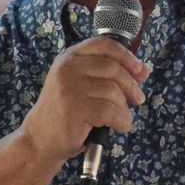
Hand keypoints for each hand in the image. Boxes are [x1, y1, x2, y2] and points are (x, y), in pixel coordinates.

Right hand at [21, 36, 149, 163]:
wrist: (40, 140)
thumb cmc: (66, 112)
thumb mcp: (84, 86)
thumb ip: (111, 75)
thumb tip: (144, 70)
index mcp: (69, 57)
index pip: (103, 44)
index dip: (126, 55)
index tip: (138, 70)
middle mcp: (67, 68)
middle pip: (113, 68)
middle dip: (131, 86)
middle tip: (137, 100)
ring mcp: (69, 87)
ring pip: (113, 91)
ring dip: (124, 108)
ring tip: (122, 118)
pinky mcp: (75, 108)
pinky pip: (111, 111)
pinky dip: (122, 121)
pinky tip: (120, 127)